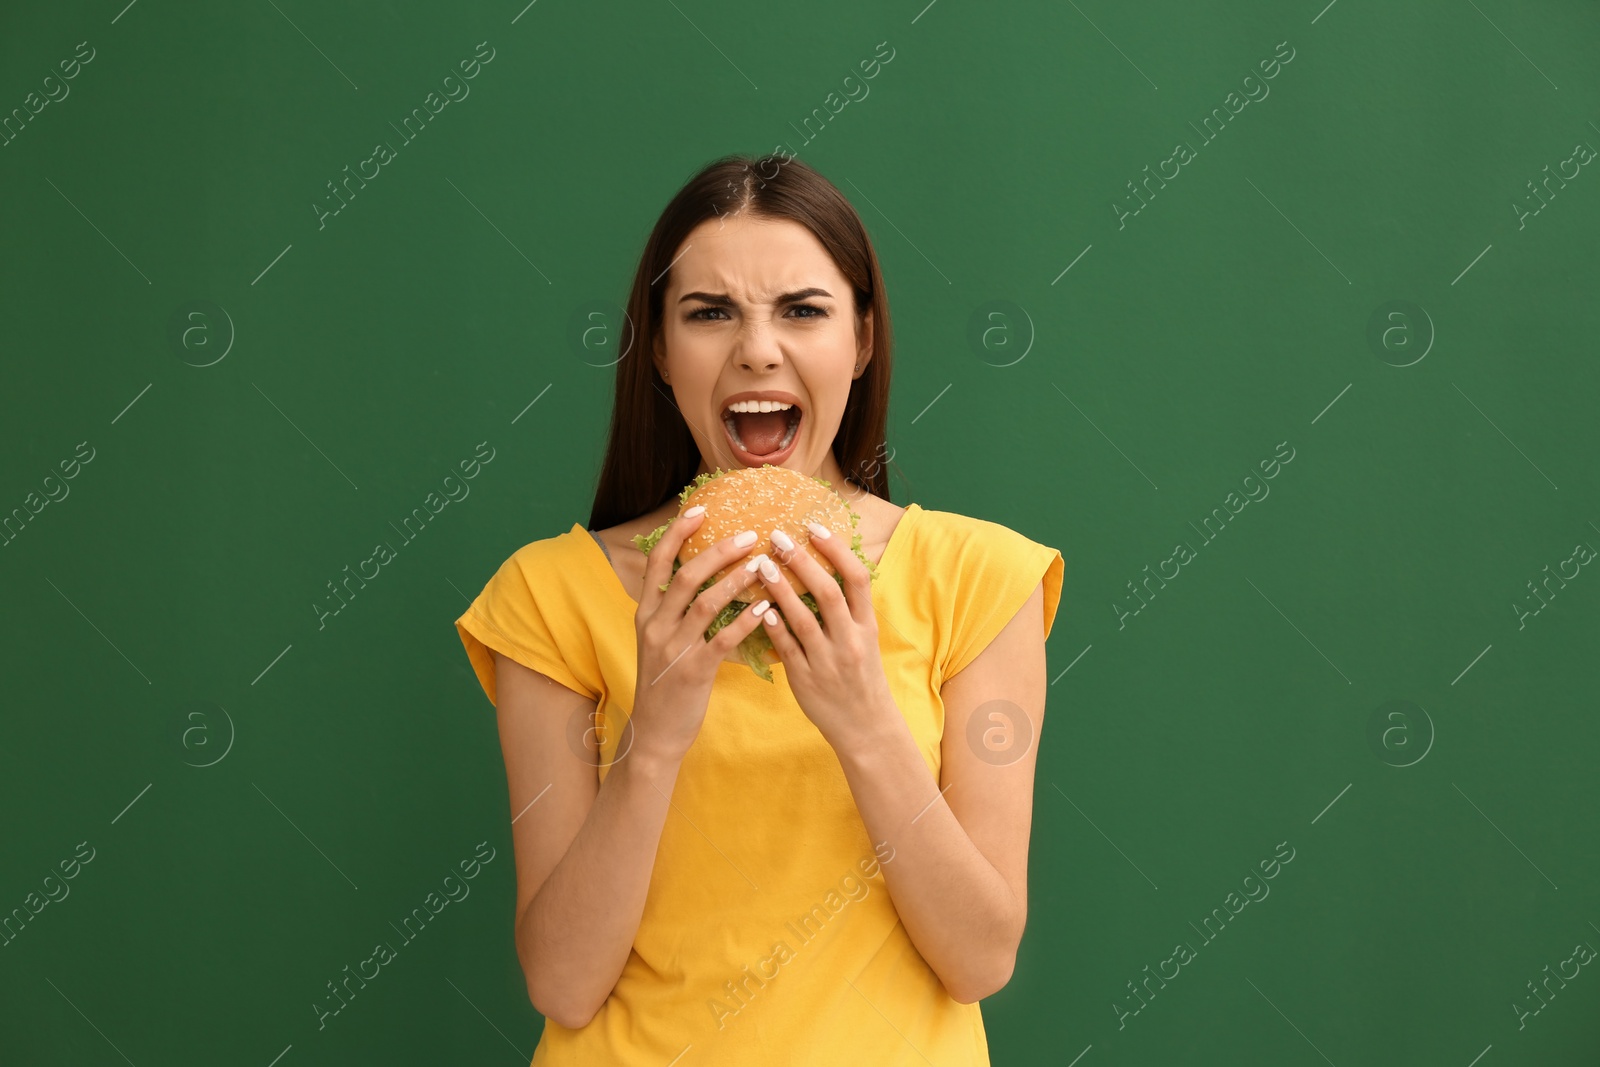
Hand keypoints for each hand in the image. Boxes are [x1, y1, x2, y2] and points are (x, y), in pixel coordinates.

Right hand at [630, 508, 769, 763]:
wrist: (654, 733)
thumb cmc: (664, 684)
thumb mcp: (659, 641)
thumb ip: (674, 611)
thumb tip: (701, 576)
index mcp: (646, 614)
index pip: (658, 563)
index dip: (677, 534)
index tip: (700, 510)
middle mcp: (656, 626)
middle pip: (686, 576)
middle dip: (718, 551)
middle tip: (749, 535)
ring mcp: (673, 649)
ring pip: (706, 603)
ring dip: (736, 580)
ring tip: (763, 565)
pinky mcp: (694, 672)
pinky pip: (723, 640)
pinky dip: (746, 622)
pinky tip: (768, 608)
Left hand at [752, 520, 896, 749]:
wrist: (867, 728)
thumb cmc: (862, 678)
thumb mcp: (866, 640)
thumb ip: (849, 610)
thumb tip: (824, 568)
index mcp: (868, 627)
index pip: (857, 579)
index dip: (836, 550)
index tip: (814, 527)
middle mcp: (850, 641)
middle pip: (827, 592)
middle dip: (802, 562)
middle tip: (778, 538)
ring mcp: (827, 661)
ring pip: (802, 618)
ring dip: (780, 588)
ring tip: (760, 565)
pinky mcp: (806, 680)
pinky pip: (786, 648)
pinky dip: (773, 625)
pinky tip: (759, 607)